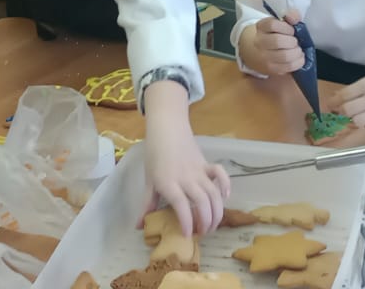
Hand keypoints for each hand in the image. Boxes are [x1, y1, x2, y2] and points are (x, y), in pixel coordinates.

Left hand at [141, 114, 230, 236]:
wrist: (167, 130)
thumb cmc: (155, 156)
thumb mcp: (149, 181)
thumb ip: (147, 204)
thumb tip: (138, 226)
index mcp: (168, 183)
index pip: (181, 206)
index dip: (187, 222)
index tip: (188, 235)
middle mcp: (186, 178)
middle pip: (202, 201)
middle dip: (206, 221)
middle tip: (204, 232)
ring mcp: (198, 171)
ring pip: (213, 193)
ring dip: (217, 211)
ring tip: (213, 224)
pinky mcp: (206, 164)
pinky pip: (220, 174)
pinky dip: (226, 185)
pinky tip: (225, 197)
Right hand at [236, 10, 302, 75]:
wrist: (258, 52)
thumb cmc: (275, 35)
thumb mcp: (281, 22)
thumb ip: (291, 16)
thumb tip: (294, 17)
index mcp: (261, 27)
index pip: (273, 25)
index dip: (286, 27)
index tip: (291, 30)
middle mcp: (259, 42)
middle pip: (278, 41)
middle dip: (293, 41)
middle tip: (295, 42)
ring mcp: (263, 57)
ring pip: (284, 56)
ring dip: (296, 52)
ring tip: (298, 50)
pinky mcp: (271, 69)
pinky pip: (288, 66)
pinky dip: (298, 62)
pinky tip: (299, 57)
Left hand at [337, 70, 364, 136]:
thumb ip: (356, 90)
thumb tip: (337, 98)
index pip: (344, 95)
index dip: (334, 101)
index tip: (330, 104)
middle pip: (348, 110)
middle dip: (345, 111)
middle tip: (348, 110)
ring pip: (357, 121)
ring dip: (357, 119)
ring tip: (364, 114)